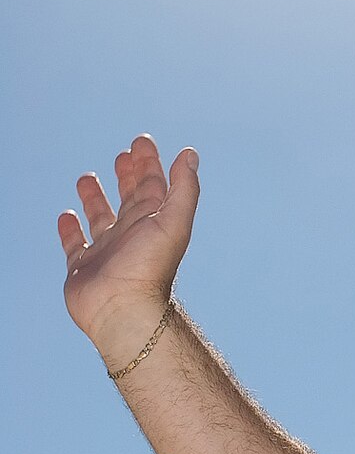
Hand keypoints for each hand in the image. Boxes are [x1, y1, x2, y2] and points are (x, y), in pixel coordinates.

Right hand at [57, 134, 199, 355]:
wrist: (123, 311)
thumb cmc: (149, 267)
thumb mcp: (173, 221)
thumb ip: (183, 188)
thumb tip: (189, 153)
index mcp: (152, 224)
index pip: (152, 186)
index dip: (148, 163)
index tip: (142, 141)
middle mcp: (131, 236)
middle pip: (129, 199)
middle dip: (127, 176)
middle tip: (123, 154)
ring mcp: (107, 252)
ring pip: (100, 219)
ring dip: (95, 198)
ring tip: (87, 178)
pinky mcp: (83, 269)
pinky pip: (75, 245)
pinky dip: (70, 230)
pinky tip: (66, 216)